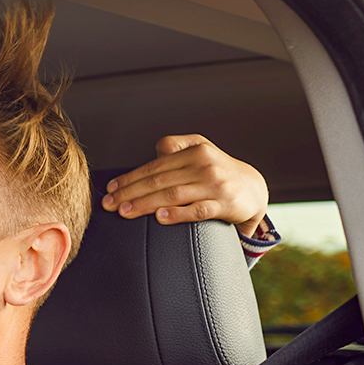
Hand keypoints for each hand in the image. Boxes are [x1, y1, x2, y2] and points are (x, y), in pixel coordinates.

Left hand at [102, 134, 269, 239]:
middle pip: (159, 180)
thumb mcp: (201, 151)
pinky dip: (178, 214)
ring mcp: (215, 185)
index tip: (110, 189)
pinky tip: (160, 217)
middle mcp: (204, 165)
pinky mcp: (225, 204)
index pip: (155, 166)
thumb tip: (158, 150)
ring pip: (173, 195)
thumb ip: (178, 147)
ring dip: (145, 204)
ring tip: (125, 212)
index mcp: (195, 151)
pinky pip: (198, 210)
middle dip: (130, 193)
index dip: (130, 178)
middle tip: (109, 204)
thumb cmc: (219, 172)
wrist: (253, 189)